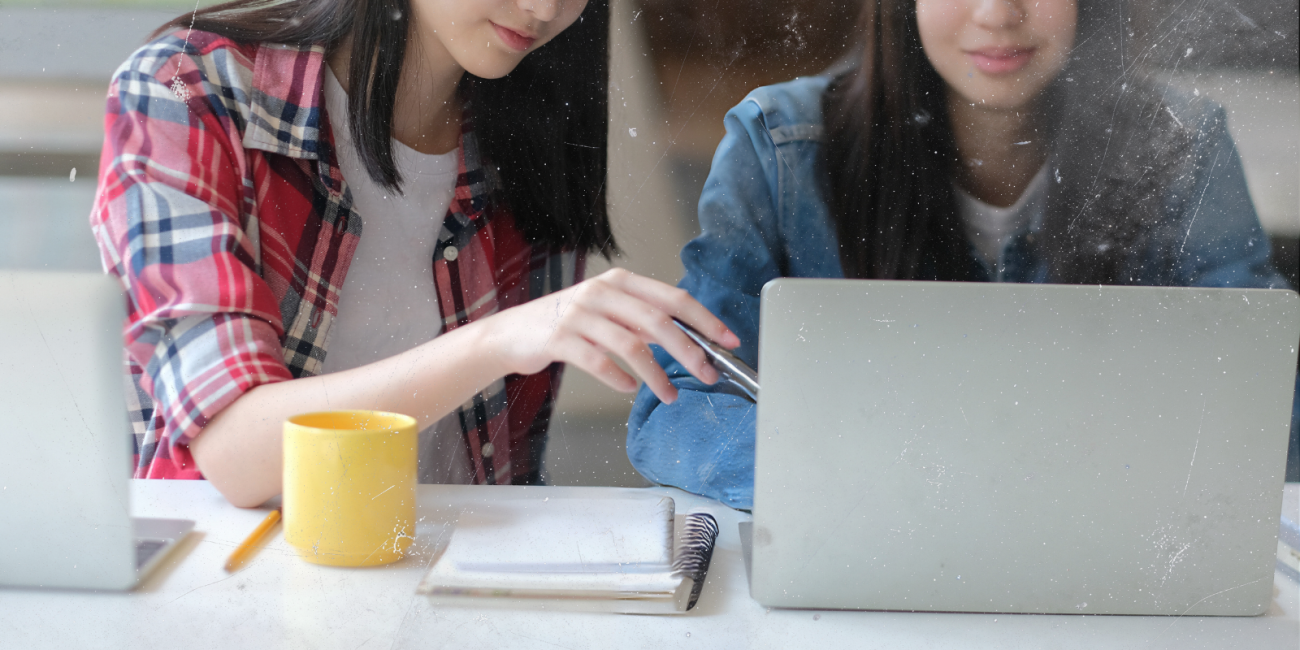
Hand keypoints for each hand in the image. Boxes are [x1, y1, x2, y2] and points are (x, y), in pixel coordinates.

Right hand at [481, 268, 739, 403]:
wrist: (512, 333)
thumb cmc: (567, 324)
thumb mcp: (608, 312)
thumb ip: (643, 320)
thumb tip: (690, 340)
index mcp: (620, 282)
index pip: (673, 297)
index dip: (705, 319)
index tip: (728, 340)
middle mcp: (601, 292)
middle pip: (657, 320)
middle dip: (689, 351)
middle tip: (708, 374)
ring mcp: (579, 314)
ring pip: (631, 344)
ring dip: (656, 374)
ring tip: (669, 394)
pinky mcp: (559, 338)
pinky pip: (598, 362)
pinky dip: (618, 379)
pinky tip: (628, 389)